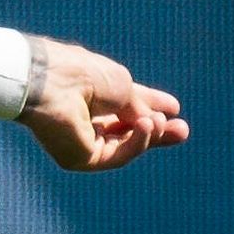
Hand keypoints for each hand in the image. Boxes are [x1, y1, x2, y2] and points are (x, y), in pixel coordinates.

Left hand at [18, 37, 189, 171]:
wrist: (51, 82)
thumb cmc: (82, 74)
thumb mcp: (123, 86)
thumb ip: (141, 107)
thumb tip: (155, 121)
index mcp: (93, 94)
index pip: (126, 107)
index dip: (151, 107)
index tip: (175, 108)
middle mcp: (86, 118)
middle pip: (127, 133)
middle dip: (156, 132)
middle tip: (183, 130)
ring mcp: (81, 141)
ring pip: (125, 146)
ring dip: (149, 135)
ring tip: (161, 123)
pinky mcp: (79, 158)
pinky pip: (117, 155)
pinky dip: (137, 142)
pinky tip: (147, 125)